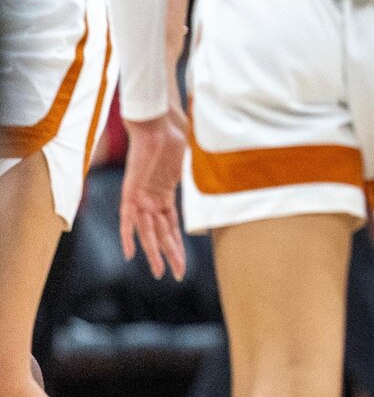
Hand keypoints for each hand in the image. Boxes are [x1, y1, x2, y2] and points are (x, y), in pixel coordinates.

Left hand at [120, 108, 188, 279]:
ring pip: (147, 231)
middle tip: (176, 274)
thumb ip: (197, 161)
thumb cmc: (172, 131)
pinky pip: (127, 218)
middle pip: (161, 234)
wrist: (156, 122)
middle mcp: (151, 199)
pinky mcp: (131, 191)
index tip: (181, 262)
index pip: (170, 226)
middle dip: (170, 256)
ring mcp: (141, 196)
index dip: (176, 245)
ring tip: (160, 272)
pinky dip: (129, 236)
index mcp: (164, 193)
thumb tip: (222, 151)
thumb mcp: (189, 152)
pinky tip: (131, 254)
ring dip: (154, 253)